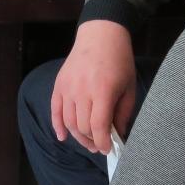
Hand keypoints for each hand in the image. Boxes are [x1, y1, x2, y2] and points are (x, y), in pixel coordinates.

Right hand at [50, 20, 137, 154]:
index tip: (108, 150)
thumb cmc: (119, 60)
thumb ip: (123, 113)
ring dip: (78, 136)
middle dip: (92, 141)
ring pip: (69, 122)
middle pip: (82, 126)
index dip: (102, 142)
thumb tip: (118, 135)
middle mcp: (82, 90)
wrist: (100, 35)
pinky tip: (62, 137)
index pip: (98, 125)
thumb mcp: (129, 87)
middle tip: (100, 146)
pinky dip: (57, 125)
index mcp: (102, 90)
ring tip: (88, 142)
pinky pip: (55, 110)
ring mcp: (68, 87)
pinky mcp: (59, 84)